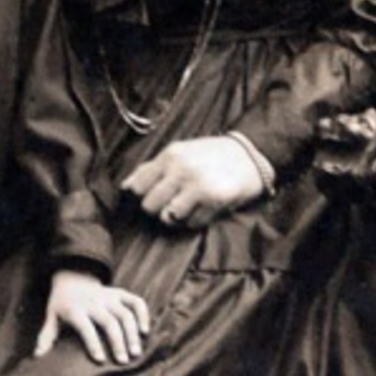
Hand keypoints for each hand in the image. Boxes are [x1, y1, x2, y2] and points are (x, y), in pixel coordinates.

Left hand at [36, 270, 149, 364]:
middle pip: (109, 321)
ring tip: (135, 353)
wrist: (72, 277)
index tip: (100, 360)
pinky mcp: (119, 293)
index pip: (85, 326)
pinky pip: (135, 301)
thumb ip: (46, 336)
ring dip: (132, 333)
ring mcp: (108, 296)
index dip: (92, 343)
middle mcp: (94, 301)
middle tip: (123, 361)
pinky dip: (142, 315)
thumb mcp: (51, 316)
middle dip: (117, 341)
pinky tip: (145, 331)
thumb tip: (38, 356)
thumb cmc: (62, 303)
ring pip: (125, 314)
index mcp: (75, 309)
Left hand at [123, 135, 268, 229]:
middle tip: (171, 203)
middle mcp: (181, 169)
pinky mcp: (215, 200)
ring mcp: (198, 185)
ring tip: (187, 208)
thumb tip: (125, 187)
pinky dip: (195, 221)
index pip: (136, 187)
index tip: (150, 197)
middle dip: (157, 209)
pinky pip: (192, 223)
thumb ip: (152, 168)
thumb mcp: (180, 152)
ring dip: (176, 218)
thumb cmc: (210, 155)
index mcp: (169, 156)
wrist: (250, 154)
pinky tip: (204, 209)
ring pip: (168, 217)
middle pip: (149, 206)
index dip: (140, 197)